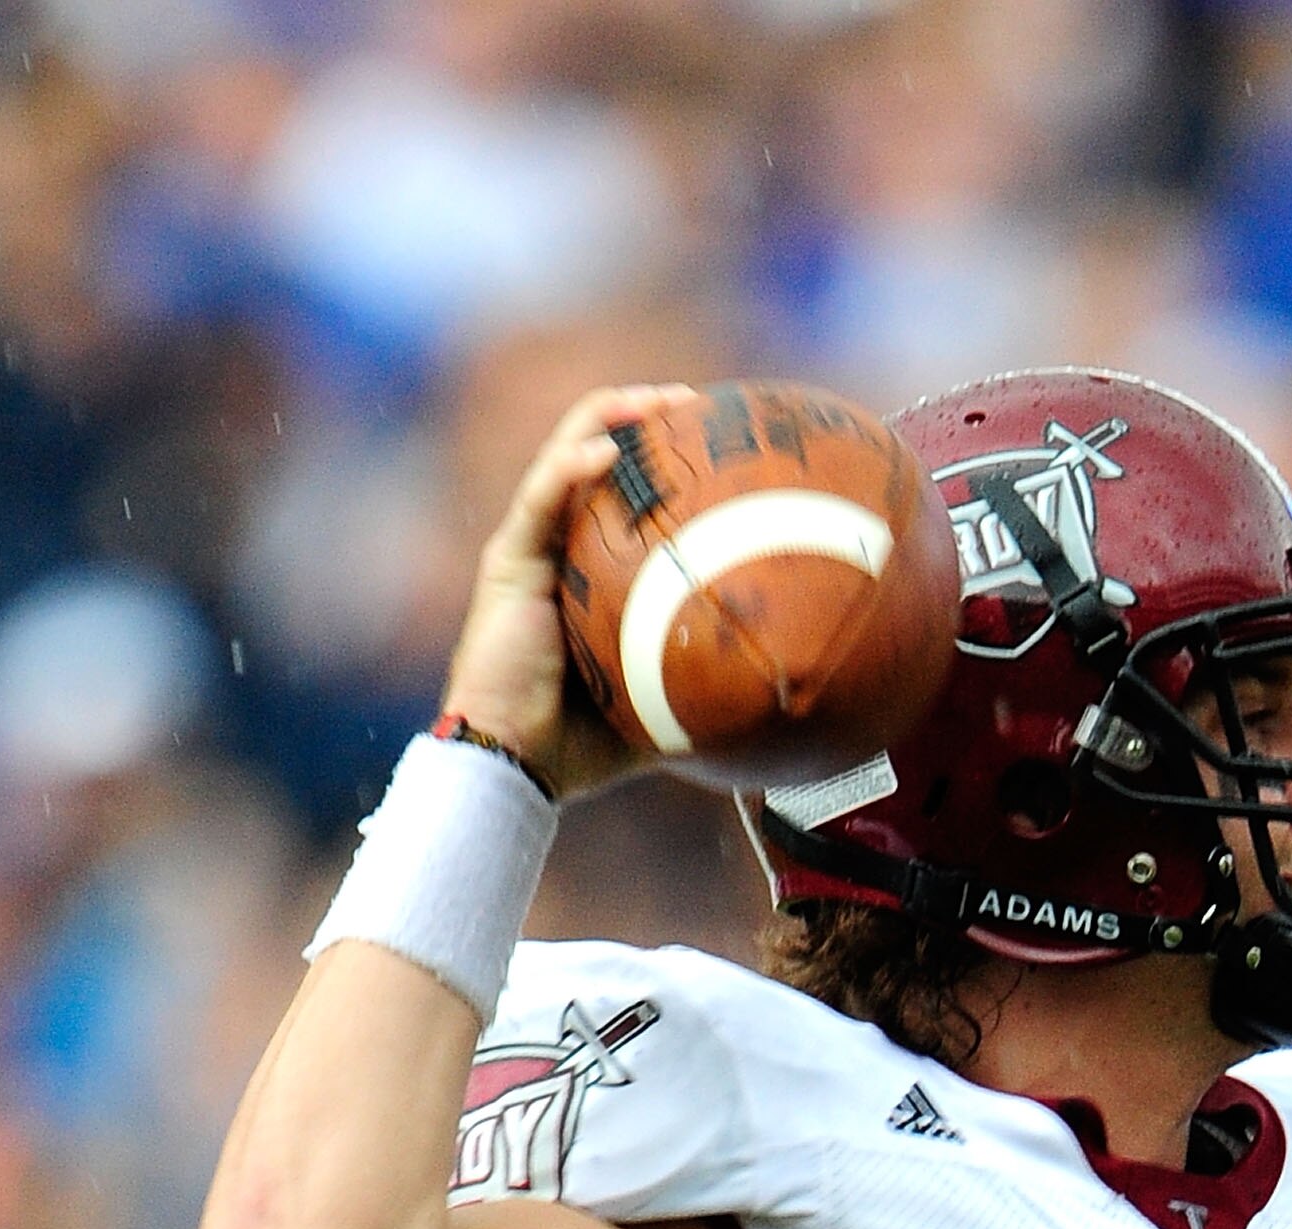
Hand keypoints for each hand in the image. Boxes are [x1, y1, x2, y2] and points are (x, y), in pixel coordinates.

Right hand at [440, 382, 697, 801]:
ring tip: (662, 401)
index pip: (628, 494)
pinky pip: (541, 499)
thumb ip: (705, 685)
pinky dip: (573, 467)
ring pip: (569, 456)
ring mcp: (530, 546)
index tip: (723, 446)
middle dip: (648, 417)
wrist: (516, 763)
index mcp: (590, 571)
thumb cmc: (584, 745)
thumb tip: (782, 698)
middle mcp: (558, 546)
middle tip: (702, 404)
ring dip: (613, 417)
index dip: (669, 462)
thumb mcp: (663, 704)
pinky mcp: (508, 560)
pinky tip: (610, 449)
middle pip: (600, 454)